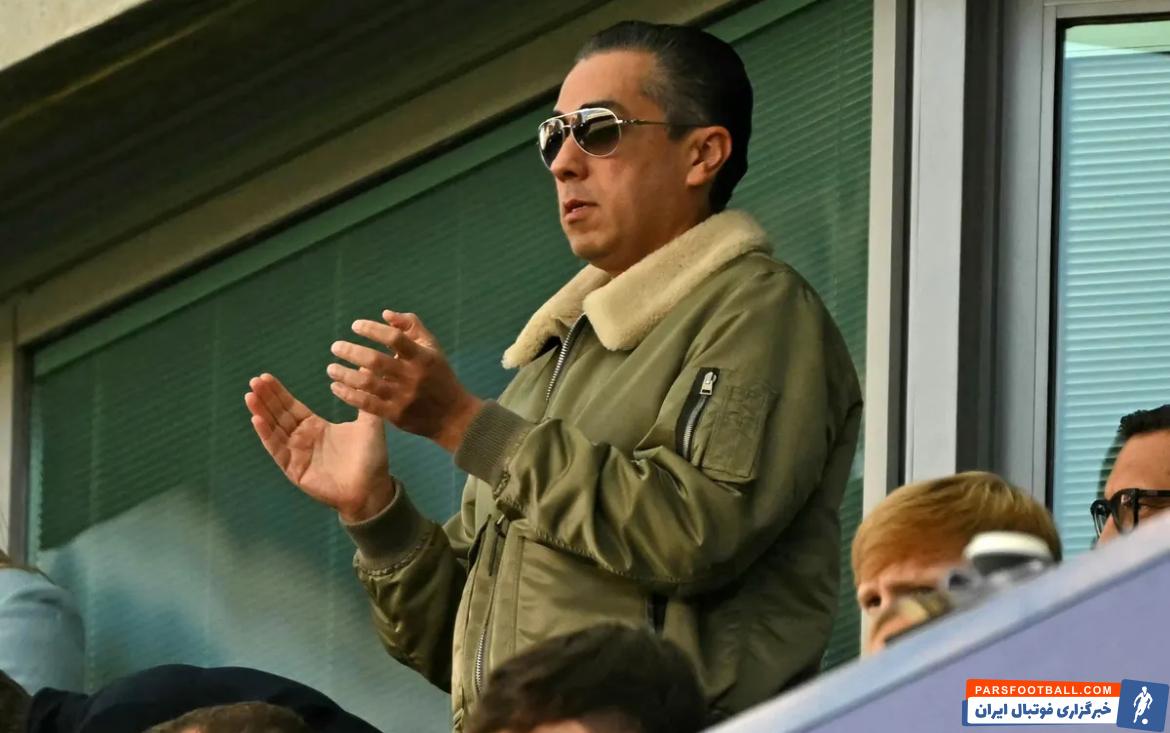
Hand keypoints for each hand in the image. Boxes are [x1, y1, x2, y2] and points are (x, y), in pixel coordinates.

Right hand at [245, 373, 394, 521]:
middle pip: (279, 415)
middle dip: (266, 398)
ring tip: (250, 395)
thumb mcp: (369, 423)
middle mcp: (303, 439)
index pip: (292, 406)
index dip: (279, 392)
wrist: (372, 488)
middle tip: (254, 380)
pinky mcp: (294, 469)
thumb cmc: (371, 457)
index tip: (266, 376)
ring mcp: (296, 454)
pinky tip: (257, 419)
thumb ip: (364, 398)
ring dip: (261, 412)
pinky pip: (277, 449)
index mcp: (316, 427)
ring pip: (274, 430)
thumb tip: (368, 370)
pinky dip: (266, 435)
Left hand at [326, 310, 482, 452]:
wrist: (453, 416)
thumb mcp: (432, 348)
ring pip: (367, 384)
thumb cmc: (439, 376)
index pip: (394, 338)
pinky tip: (336, 386)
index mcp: (422, 357)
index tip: (355, 326)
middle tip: (335, 347)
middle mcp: (412, 377)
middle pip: (375, 362)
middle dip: (351, 352)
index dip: (372, 329)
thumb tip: (385, 314)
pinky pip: (366, 404)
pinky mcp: (396, 415)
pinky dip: (348, 394)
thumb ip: (411, 327)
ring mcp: (403, 397)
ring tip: (331, 368)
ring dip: (344, 374)